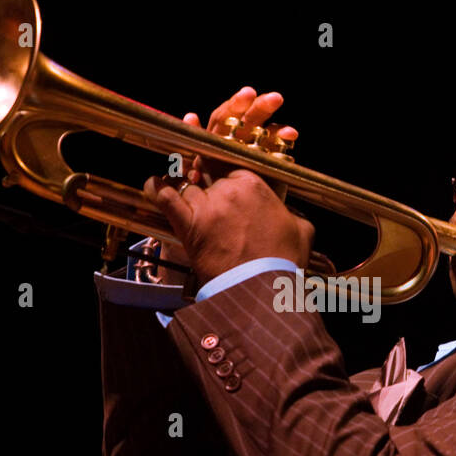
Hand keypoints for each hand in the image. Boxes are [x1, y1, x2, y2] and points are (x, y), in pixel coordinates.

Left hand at [145, 168, 313, 287]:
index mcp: (254, 185)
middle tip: (205, 194)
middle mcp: (228, 190)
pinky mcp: (189, 225)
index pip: (230, 167)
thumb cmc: (282, 261)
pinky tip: (153, 184)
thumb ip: (293, 216)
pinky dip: (156, 189)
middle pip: (207, 177)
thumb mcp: (301, 231)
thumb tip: (291, 217)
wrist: (263, 288)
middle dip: (205, 185)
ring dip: (184, 192)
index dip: (223, 173)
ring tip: (182, 194)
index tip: (220, 178)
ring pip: (187, 188)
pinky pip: (165, 198)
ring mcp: (207, 206)